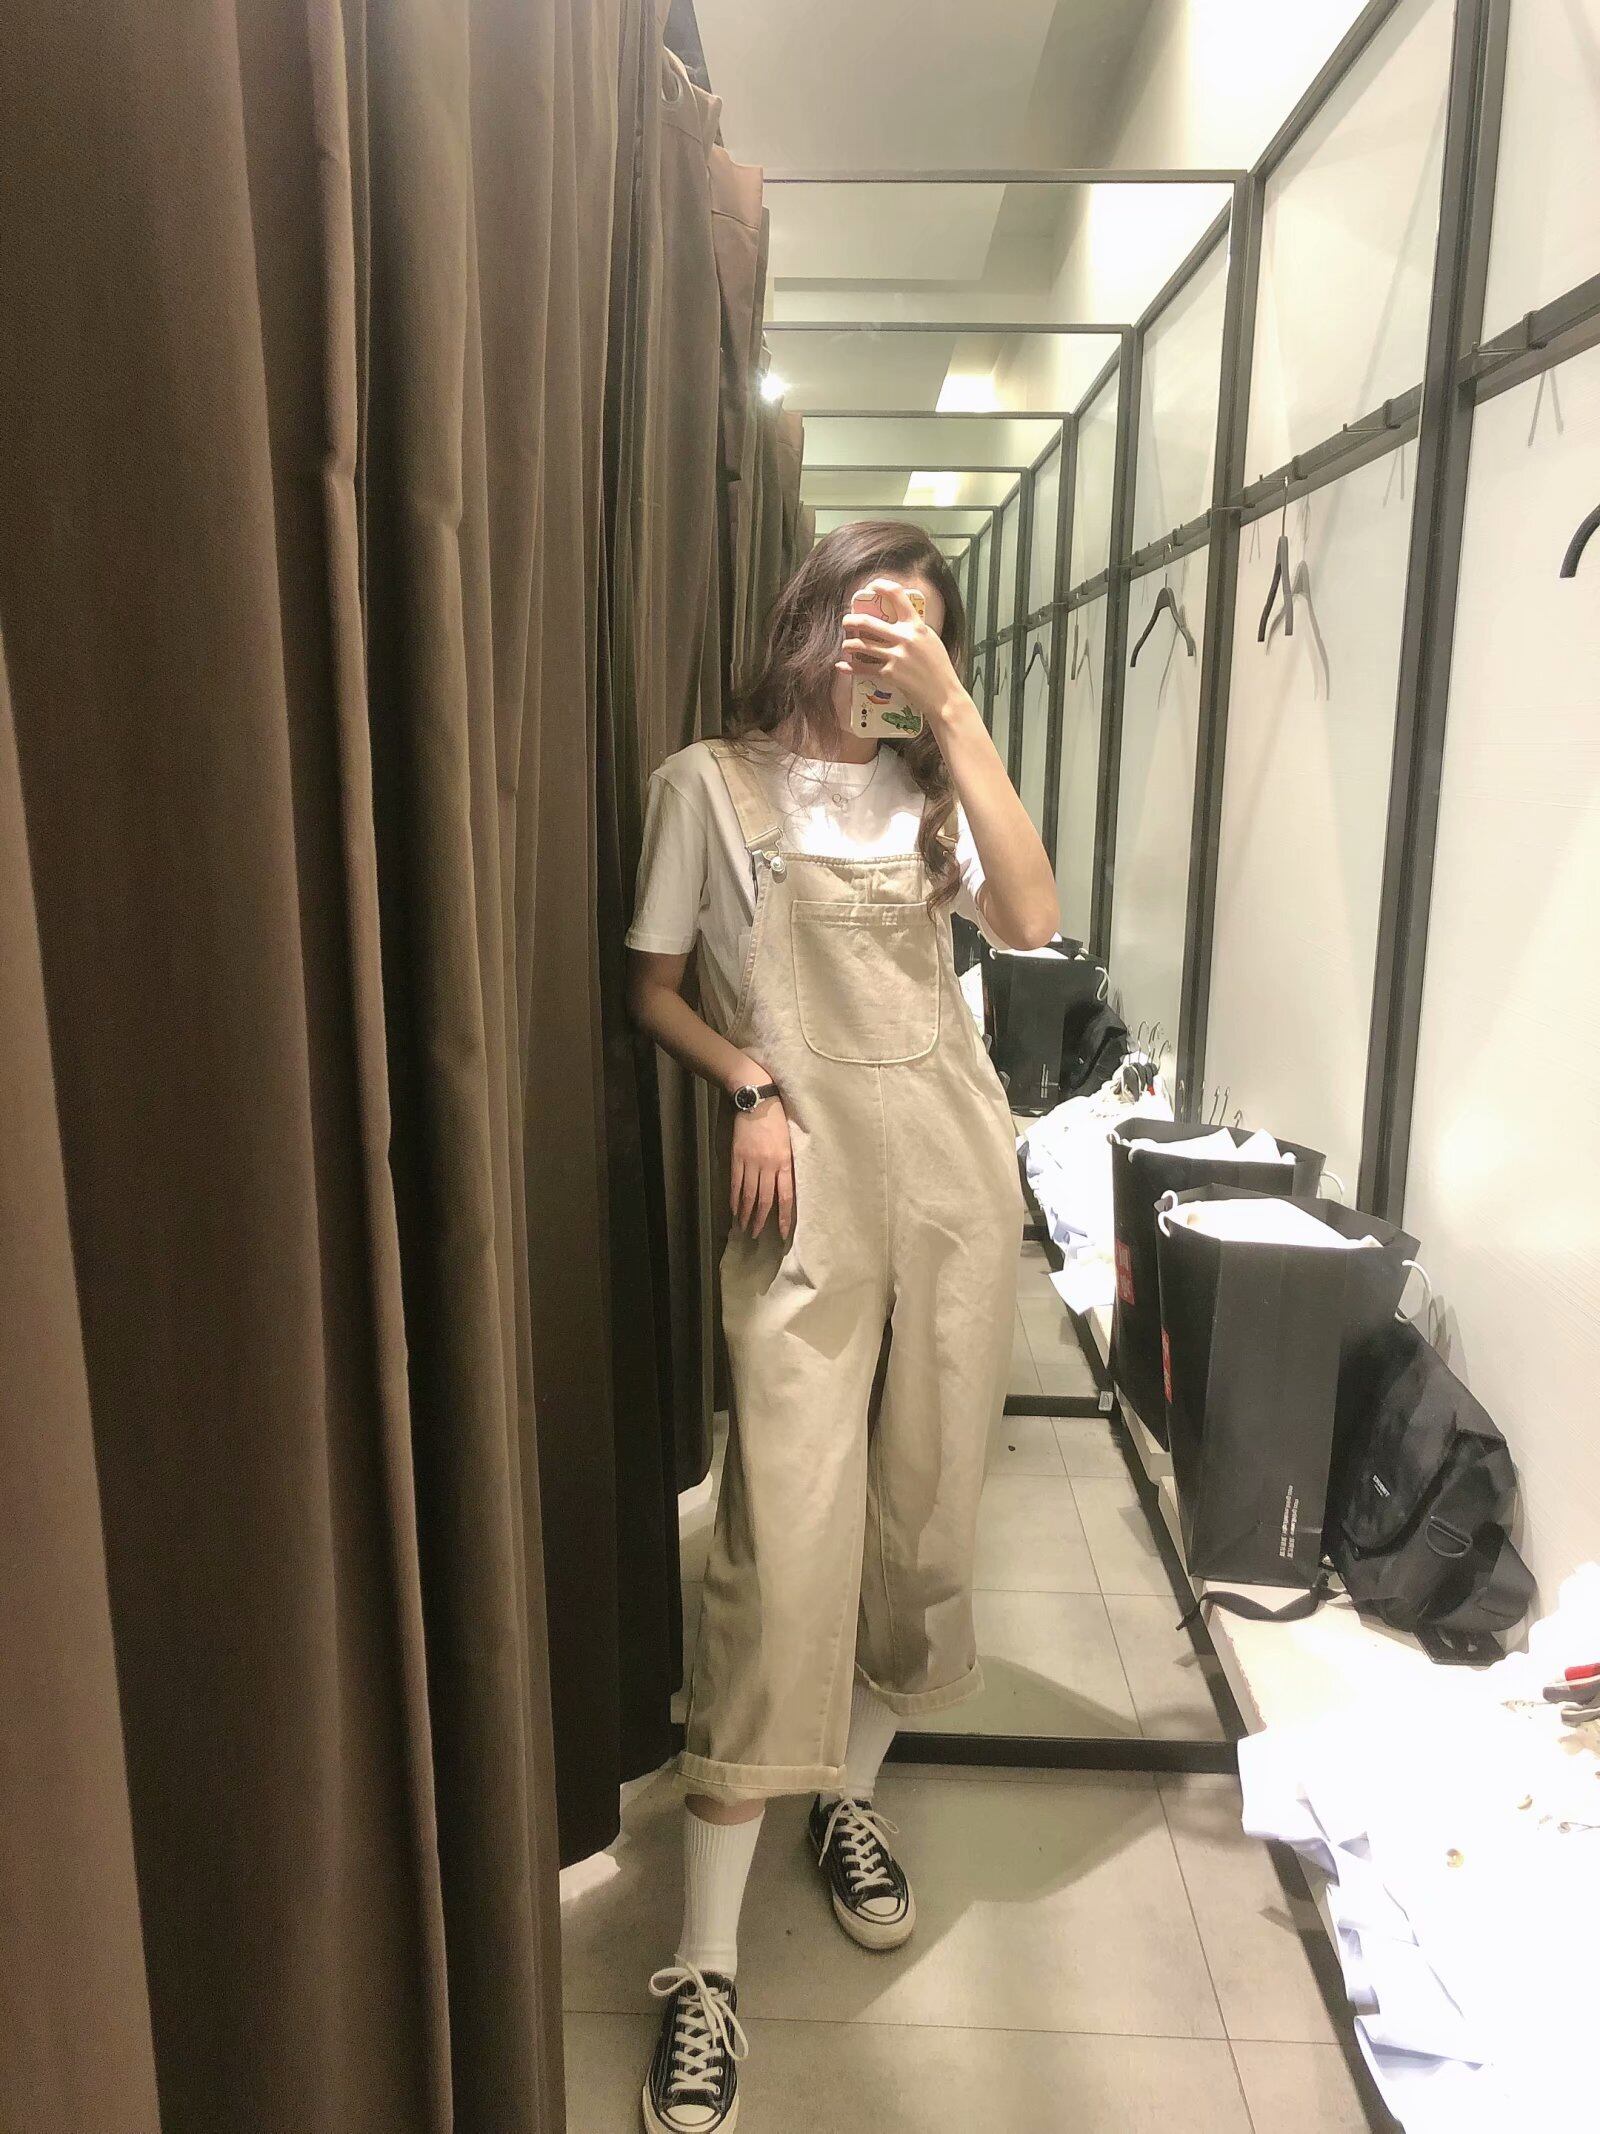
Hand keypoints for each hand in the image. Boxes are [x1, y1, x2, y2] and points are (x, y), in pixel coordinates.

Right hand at [730, 1088, 794, 1240]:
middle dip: (760, 1220)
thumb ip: (787, 1164)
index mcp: (784, 1162)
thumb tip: (785, 1186)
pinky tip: (733, 1209)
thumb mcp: (790, 1142)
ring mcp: (750, 1162)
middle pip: (764, 1200)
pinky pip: (735, 1182)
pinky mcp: (737, 1157)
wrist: (757, 1102)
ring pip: (748, 1194)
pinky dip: (733, 1198)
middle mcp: (768, 1165)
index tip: (781, 1233)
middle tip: (755, 1235)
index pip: (785, 1197)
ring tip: (743, 1227)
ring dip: (745, 1213)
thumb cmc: (778, 1119)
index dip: (783, 1217)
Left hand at [837, 577, 966, 726]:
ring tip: (846, 646)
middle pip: (868, 622)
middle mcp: (905, 638)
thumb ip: (913, 629)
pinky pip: (863, 668)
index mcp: (916, 626)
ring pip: (861, 645)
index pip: (897, 595)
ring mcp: (896, 656)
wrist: (943, 695)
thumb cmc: (939, 668)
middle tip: (846, 622)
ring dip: (848, 644)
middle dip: (851, 621)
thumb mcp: (930, 640)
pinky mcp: (889, 674)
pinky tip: (842, 666)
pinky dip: (850, 668)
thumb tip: (897, 619)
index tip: (871, 587)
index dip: (881, 586)